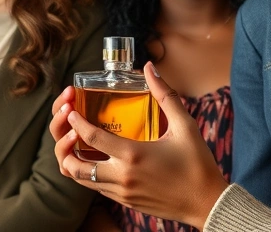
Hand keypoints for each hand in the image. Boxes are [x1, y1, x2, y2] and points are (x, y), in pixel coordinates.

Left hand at [53, 61, 228, 229]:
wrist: (207, 203)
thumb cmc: (198, 164)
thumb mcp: (185, 126)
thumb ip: (165, 95)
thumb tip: (150, 68)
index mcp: (133, 156)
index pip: (91, 138)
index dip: (76, 122)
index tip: (70, 110)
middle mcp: (122, 177)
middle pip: (75, 165)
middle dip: (63, 146)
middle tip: (67, 129)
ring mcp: (122, 193)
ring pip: (82, 180)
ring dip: (73, 162)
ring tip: (75, 143)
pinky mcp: (126, 202)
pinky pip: (97, 189)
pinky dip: (89, 174)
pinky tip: (94, 158)